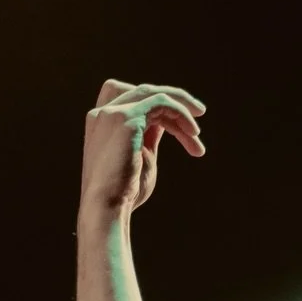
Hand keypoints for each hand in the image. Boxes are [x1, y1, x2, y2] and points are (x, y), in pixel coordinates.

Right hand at [79, 78, 205, 220]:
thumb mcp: (142, 158)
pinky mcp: (126, 117)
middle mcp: (103, 112)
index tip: (183, 128)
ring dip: (181, 109)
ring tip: (197, 132)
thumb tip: (166, 124)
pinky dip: (180, 113)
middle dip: (173, 101)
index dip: (160, 109)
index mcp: (103, 122)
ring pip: (154, 94)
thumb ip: (150, 137)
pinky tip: (192, 133)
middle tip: (199, 114)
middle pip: (144, 92)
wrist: (107, 208)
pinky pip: (161, 102)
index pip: (133, 100)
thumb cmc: (126, 193)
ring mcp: (113, 112)